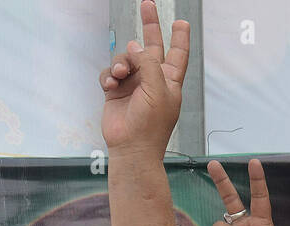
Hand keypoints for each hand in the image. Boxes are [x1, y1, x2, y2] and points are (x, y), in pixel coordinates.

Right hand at [100, 1, 188, 157]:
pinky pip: (109, 73)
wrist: (131, 148)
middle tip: (147, 4)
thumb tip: (134, 47)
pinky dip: (108, 77)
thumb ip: (148, 63)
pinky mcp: (116, 92)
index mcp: (170, 81)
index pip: (178, 54)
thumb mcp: (157, 89)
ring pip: (125, 59)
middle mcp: (152, 80)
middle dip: (150, 26)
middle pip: (151, 47)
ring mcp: (133, 85)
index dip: (180, 38)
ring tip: (119, 77)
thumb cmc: (151, 125)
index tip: (181, 22)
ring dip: (120, 64)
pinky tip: (110, 86)